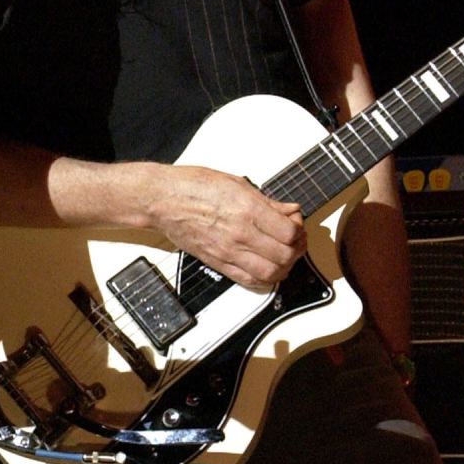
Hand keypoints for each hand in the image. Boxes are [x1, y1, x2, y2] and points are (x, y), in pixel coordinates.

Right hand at [147, 165, 304, 292]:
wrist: (163, 200)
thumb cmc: (193, 186)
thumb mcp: (237, 183)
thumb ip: (267, 201)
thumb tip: (289, 211)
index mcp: (247, 210)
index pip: (290, 232)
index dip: (299, 230)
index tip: (296, 224)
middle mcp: (240, 234)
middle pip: (285, 255)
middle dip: (296, 250)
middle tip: (295, 241)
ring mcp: (228, 252)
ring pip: (271, 274)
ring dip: (284, 267)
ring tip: (283, 256)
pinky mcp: (218, 263)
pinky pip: (249, 280)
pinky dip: (265, 278)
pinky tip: (267, 267)